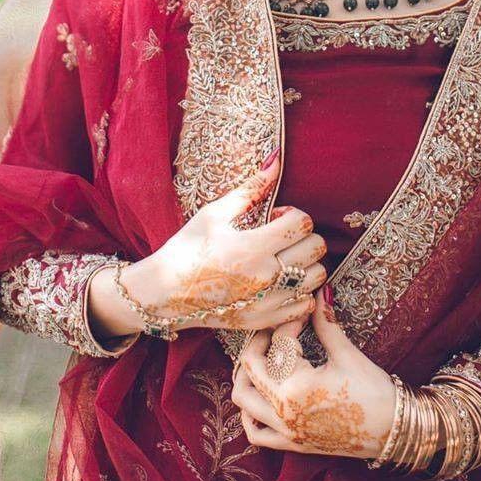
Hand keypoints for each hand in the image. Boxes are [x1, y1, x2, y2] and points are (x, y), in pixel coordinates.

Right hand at [120, 151, 327, 332]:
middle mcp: (265, 277)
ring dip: (307, 263)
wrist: (164, 293)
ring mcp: (267, 303)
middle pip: (316, 249)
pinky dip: (302, 292)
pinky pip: (304, 306)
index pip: (302, 224)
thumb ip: (251, 188)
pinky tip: (283, 283)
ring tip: (284, 259)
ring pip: (316, 279)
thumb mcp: (215, 213)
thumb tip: (277, 160)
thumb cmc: (187, 248)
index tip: (274, 217)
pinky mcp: (264, 320)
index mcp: (253, 247)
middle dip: (304, 235)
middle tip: (281, 236)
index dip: (292, 214)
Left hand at [231, 286, 398, 460]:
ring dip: (247, 377)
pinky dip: (250, 416)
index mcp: (296, 388)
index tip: (304, 313)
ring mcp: (286, 431)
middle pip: (249, 370)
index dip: (289, 322)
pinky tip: (260, 398)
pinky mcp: (292, 443)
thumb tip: (320, 291)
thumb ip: (326, 322)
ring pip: (244, 402)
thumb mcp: (346, 354)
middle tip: (277, 330)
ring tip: (264, 359)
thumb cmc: (373, 392)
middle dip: (260, 344)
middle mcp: (284, 412)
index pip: (277, 344)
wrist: (392, 431)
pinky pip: (256, 433)